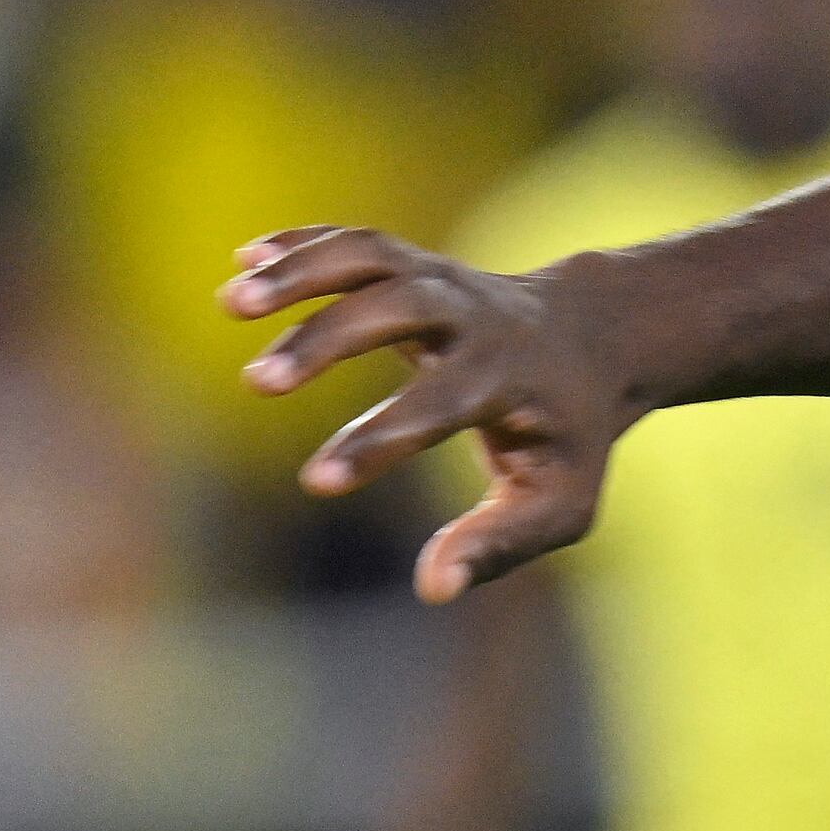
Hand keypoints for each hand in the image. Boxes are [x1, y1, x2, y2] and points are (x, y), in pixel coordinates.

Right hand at [222, 228, 631, 602]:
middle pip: (399, 306)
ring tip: (232, 300)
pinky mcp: (416, 261)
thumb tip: (432, 589)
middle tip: (256, 382)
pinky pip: (357, 242)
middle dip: (326, 338)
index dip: (378, 442)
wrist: (597, 335)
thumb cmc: (568, 436)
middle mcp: (475, 316)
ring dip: (300, 271)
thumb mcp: (557, 502)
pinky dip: (300, 244)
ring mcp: (444, 278)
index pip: (440, 403)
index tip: (313, 484)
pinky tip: (243, 262)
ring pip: (372, 256)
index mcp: (511, 376)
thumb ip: (496, 544)